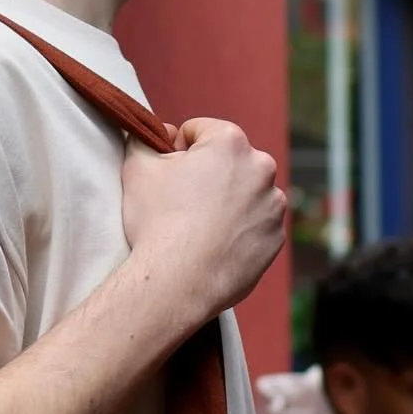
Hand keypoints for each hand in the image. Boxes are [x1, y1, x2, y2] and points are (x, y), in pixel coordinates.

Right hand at [121, 119, 285, 325]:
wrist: (178, 282)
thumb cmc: (158, 222)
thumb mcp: (137, 168)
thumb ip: (143, 138)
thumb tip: (155, 134)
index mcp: (230, 142)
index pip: (199, 131)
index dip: (176, 150)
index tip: (167, 174)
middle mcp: (261, 168)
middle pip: (227, 161)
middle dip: (206, 175)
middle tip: (181, 202)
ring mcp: (273, 206)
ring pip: (244, 193)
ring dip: (226, 202)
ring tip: (198, 227)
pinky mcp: (275, 238)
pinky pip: (254, 225)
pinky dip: (237, 230)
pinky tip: (213, 245)